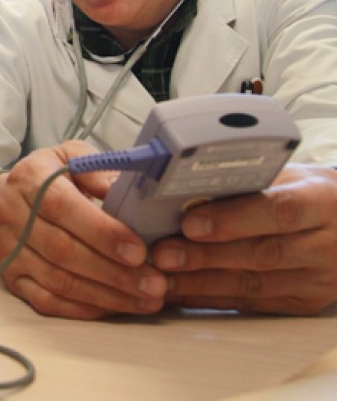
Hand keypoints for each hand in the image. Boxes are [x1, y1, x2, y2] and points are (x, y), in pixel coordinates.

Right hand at [0, 141, 168, 319]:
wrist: (0, 202)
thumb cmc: (47, 179)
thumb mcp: (70, 158)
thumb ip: (97, 170)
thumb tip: (124, 191)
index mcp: (29, 178)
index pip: (62, 207)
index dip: (101, 232)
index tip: (138, 251)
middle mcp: (12, 215)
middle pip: (62, 250)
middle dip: (113, 272)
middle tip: (154, 284)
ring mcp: (10, 251)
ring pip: (58, 281)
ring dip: (106, 295)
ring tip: (146, 300)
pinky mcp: (12, 279)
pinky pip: (48, 301)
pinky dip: (84, 309)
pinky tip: (115, 307)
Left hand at [152, 164, 336, 313]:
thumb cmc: (304, 192)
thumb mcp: (285, 177)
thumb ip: (245, 186)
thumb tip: (185, 196)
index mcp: (323, 202)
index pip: (280, 211)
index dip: (233, 219)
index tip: (190, 222)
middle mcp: (327, 245)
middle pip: (263, 254)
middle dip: (205, 256)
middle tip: (162, 255)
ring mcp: (319, 279)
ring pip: (254, 285)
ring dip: (200, 284)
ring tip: (160, 277)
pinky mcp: (304, 303)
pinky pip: (253, 304)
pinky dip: (211, 299)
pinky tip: (180, 293)